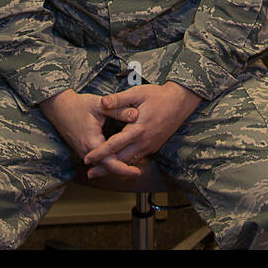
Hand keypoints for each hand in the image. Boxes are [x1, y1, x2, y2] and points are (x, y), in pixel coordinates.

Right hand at [39, 89, 138, 175]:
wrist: (59, 107)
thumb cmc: (78, 105)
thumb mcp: (100, 105)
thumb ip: (118, 110)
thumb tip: (136, 114)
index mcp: (92, 142)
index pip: (110, 163)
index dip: (125, 169)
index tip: (137, 172)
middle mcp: (87, 151)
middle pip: (107, 169)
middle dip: (123, 172)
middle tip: (138, 172)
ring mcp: (84, 152)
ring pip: (102, 166)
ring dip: (115, 169)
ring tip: (131, 168)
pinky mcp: (83, 150)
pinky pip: (97, 161)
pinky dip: (108, 163)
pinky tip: (118, 160)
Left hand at [82, 82, 201, 179]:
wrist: (180, 102)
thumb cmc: (158, 96)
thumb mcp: (137, 93)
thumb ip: (118, 99)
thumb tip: (102, 102)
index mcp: (137, 129)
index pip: (114, 145)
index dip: (99, 153)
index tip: (87, 159)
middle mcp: (144, 141)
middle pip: (121, 160)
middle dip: (105, 168)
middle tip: (90, 174)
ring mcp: (150, 146)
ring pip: (130, 162)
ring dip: (116, 168)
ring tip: (101, 172)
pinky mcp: (154, 146)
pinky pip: (138, 159)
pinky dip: (127, 164)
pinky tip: (119, 164)